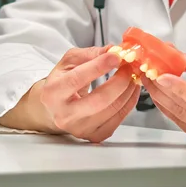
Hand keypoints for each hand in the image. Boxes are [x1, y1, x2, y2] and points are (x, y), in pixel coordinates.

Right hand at [4, 47, 139, 142]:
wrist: (53, 109)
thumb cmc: (61, 82)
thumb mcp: (68, 62)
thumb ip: (89, 54)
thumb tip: (113, 50)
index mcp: (53, 92)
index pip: (78, 78)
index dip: (99, 66)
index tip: (116, 55)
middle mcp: (64, 115)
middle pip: (99, 100)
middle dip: (119, 81)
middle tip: (129, 67)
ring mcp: (79, 129)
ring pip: (112, 110)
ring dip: (128, 91)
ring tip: (132, 77)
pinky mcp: (93, 136)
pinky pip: (117, 120)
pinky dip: (129, 104)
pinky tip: (130, 91)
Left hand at [142, 55, 185, 145]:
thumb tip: (171, 53)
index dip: (179, 89)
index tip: (161, 76)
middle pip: (185, 108)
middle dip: (162, 88)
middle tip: (147, 70)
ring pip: (178, 116)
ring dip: (160, 96)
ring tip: (148, 79)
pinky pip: (180, 122)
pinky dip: (167, 107)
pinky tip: (159, 93)